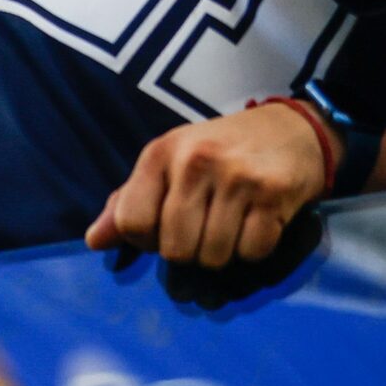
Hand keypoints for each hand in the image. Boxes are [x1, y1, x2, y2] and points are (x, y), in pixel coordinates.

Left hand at [85, 101, 332, 266]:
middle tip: (205, 229)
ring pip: (213, 256)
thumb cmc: (220, 150)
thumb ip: (128, 201)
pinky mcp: (274, 193)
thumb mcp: (168, 162)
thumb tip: (93, 241)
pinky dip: (254, 249)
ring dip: (222, 253)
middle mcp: (195, 161)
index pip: (132, 222)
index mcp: (160, 153)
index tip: (164, 229)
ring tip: (231, 225)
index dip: (145, 240)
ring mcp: (237, 177)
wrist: (292, 128)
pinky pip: (252, 252)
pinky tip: (257, 222)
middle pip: (174, 248)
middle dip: (189, 251)